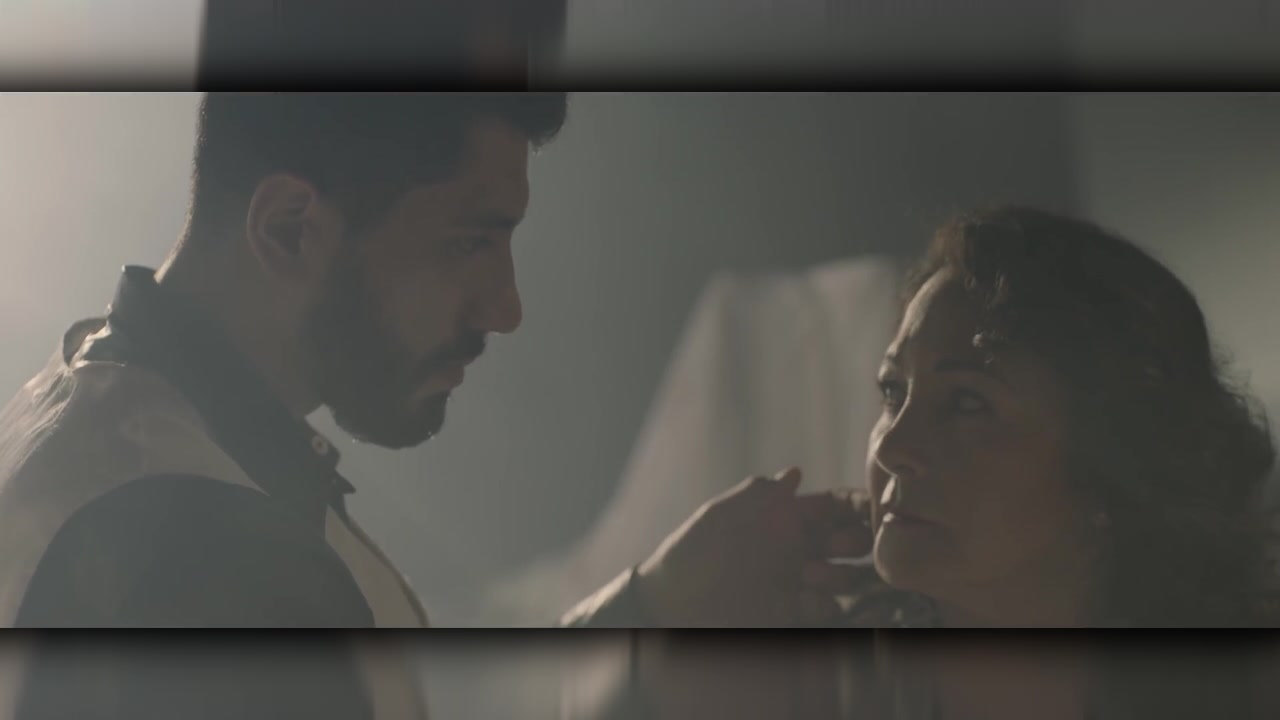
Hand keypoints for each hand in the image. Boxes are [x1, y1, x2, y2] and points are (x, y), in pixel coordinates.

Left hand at [634, 468, 873, 626]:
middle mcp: (796, 546)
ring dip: (840, 573)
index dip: (857, 505)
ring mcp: (796, 580)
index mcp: (783, 517)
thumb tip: (796, 473)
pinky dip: (825, 602)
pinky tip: (806, 597)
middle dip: (855, 540)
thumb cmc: (692, 552)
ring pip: (846, 575)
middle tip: (838, 545)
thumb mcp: (720, 516)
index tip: (872, 509)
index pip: (834, 506)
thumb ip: (758, 495)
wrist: (671, 604)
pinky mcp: (790, 611)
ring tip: (810, 574)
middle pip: (851, 540)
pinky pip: (826, 607)